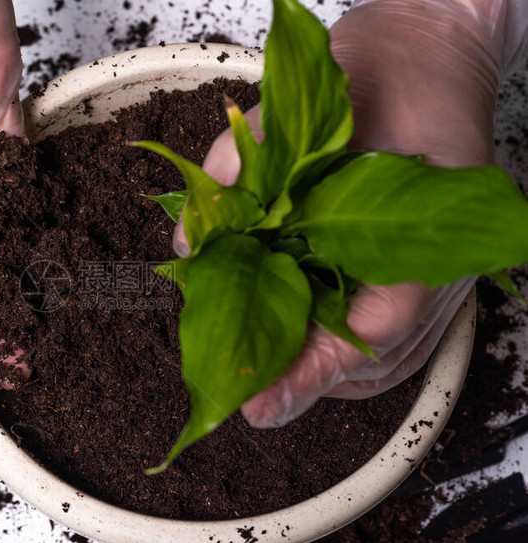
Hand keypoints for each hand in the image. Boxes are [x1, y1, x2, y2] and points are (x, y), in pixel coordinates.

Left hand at [177, 0, 511, 426]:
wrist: (427, 58)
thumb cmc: (386, 75)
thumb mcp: (304, 104)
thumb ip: (241, 163)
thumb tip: (186, 236)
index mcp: (422, 234)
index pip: (372, 331)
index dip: (309, 373)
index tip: (258, 406)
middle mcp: (433, 273)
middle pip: (368, 363)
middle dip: (296, 375)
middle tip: (239, 388)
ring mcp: (431, 281)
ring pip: (372, 362)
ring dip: (310, 367)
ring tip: (255, 365)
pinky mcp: (416, 279)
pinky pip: (381, 345)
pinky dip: (330, 349)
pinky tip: (287, 333)